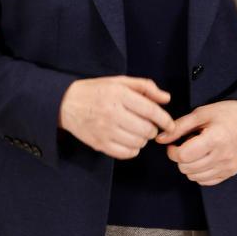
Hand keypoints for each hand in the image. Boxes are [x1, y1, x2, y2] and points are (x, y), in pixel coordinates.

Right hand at [59, 76, 175, 159]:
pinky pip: (126, 153)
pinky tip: (129, 140)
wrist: (66, 103)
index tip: (170, 125)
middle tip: (146, 124)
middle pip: (147, 130)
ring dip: (142, 139)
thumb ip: (145, 87)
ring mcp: (105, 131)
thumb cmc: (95, 91)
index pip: (152, 111)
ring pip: (138, 143)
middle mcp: (112, 113)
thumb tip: (166, 98)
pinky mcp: (100, 144)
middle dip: (152, 129)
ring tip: (136, 131)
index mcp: (119, 95)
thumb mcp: (119, 81)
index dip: (166, 120)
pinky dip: (133, 149)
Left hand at [155, 100, 236, 185]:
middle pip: (187, 168)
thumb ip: (179, 127)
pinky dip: (199, 172)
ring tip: (197, 150)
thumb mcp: (200, 114)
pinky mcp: (230, 173)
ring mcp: (228, 167)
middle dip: (180, 158)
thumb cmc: (226, 113)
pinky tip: (204, 158)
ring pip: (194, 177)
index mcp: (215, 139)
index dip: (173, 151)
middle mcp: (223, 156)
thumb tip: (160, 139)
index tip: (174, 144)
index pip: (184, 156)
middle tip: (186, 144)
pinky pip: (205, 181)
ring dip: (189, 166)